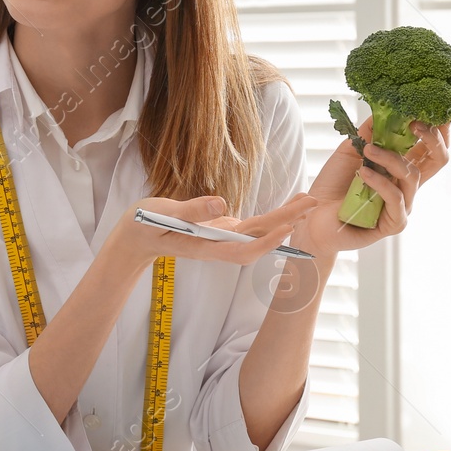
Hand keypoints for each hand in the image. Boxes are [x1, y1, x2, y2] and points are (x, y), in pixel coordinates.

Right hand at [101, 193, 318, 275]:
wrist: (137, 238)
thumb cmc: (144, 225)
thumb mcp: (162, 214)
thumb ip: (191, 211)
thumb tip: (222, 203)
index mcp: (206, 246)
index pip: (243, 249)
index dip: (267, 241)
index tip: (287, 227)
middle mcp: (219, 245)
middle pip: (259, 238)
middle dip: (286, 222)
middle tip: (313, 202)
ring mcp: (222, 238)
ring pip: (259, 232)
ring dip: (284, 218)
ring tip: (307, 200)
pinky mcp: (222, 230)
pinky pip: (253, 226)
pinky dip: (272, 216)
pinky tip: (288, 207)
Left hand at [289, 117, 450, 259]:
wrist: (313, 215)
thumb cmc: (333, 185)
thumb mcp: (350, 151)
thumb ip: (369, 132)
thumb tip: (384, 107)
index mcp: (400, 167)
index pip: (430, 146)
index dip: (437, 128)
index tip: (427, 109)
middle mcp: (407, 185)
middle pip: (438, 161)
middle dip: (433, 139)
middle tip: (415, 123)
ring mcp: (403, 205)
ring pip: (411, 176)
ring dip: (390, 158)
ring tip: (367, 150)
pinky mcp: (394, 222)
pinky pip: (395, 198)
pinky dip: (379, 182)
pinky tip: (362, 173)